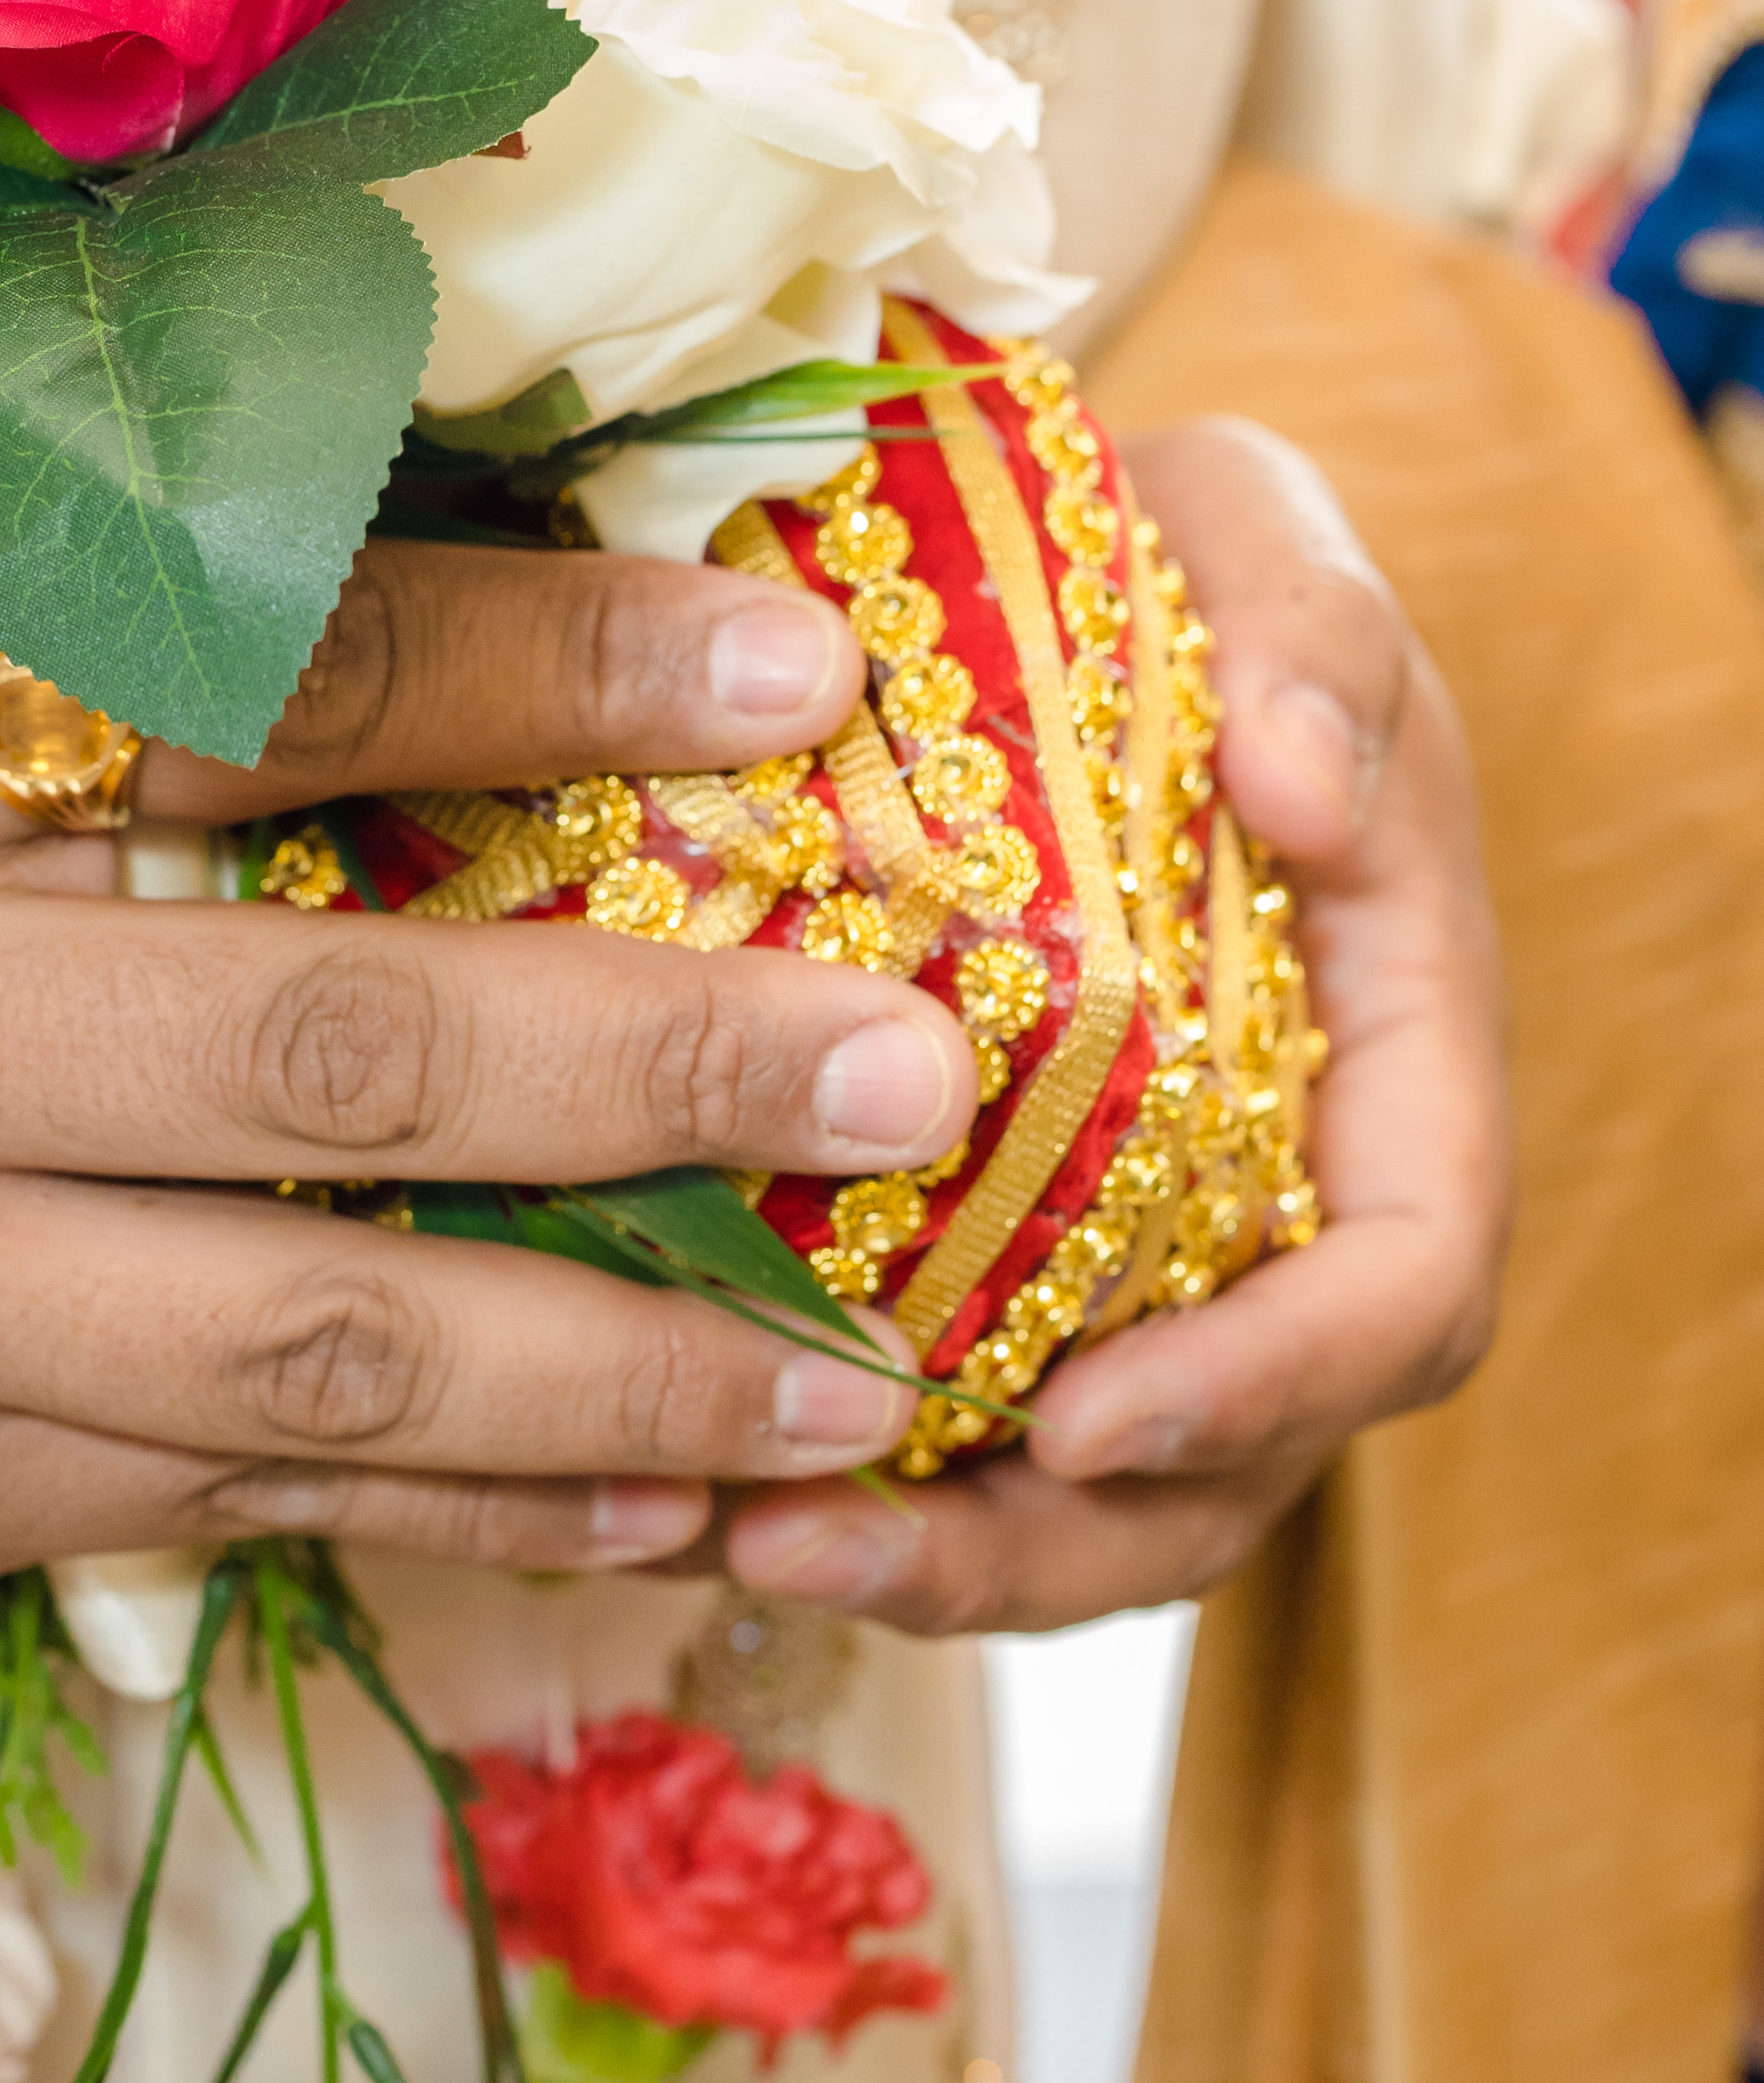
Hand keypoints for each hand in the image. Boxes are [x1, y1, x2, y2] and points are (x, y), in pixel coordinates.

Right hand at [0, 550, 965, 1587]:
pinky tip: (658, 1498)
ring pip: (311, 1340)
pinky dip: (466, 1506)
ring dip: (617, 1355)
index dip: (538, 676)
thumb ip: (134, 652)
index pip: (245, 688)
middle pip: (321, 1048)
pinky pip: (233, 1500)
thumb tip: (536, 623)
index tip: (791, 681)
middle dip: (652, 1067)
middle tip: (910, 1067)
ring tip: (854, 1359)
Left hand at [718, 416, 1508, 1630]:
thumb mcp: (1260, 534)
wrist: (1056, 562)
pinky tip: (682, 1469)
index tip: (1091, 1417)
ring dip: (935, 1548)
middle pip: (1237, 1449)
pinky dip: (853, 1459)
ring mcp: (1152, 1223)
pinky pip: (969, 1398)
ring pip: (1096, 1479)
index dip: (1273, 1377)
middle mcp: (1286, 1172)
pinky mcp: (1012, 1227)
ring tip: (734, 1543)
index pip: (1402, 1276)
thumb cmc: (1178, 552)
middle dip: (1054, 1541)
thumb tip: (1308, 794)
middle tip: (837, 1542)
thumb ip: (1316, 636)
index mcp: (1396, 1046)